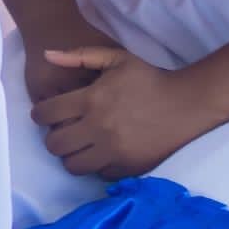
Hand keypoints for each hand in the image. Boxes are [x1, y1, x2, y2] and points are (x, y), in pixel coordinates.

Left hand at [29, 46, 213, 178]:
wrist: (188, 104)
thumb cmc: (149, 78)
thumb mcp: (116, 58)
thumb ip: (79, 56)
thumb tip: (47, 54)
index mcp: (91, 100)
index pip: (46, 114)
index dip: (40, 114)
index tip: (46, 114)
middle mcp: (99, 128)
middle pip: (55, 145)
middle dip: (53, 138)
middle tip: (63, 131)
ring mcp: (114, 151)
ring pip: (73, 165)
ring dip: (72, 155)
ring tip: (81, 144)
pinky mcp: (129, 167)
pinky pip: (99, 174)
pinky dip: (97, 165)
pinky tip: (103, 153)